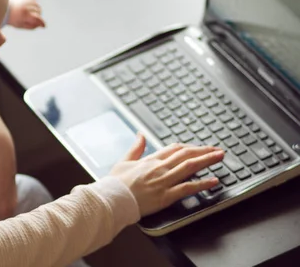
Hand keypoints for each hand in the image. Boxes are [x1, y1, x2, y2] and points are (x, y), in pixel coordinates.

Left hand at [7, 0, 45, 28]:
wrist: (3, 8)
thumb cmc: (12, 19)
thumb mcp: (21, 25)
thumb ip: (33, 26)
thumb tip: (43, 25)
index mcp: (25, 14)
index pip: (38, 18)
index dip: (42, 23)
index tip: (44, 26)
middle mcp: (26, 5)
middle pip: (39, 11)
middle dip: (37, 16)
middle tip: (30, 19)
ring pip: (37, 5)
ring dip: (35, 10)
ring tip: (28, 13)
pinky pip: (34, 0)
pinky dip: (32, 4)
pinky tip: (26, 7)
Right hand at [109, 134, 223, 215]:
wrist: (112, 198)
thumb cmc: (115, 183)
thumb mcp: (123, 161)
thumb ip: (135, 148)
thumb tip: (141, 134)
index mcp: (150, 160)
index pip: (174, 149)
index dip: (189, 147)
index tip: (199, 147)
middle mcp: (159, 168)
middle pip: (186, 155)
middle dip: (204, 151)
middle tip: (217, 150)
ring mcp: (164, 181)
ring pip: (190, 167)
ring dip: (207, 160)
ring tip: (219, 157)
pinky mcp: (166, 196)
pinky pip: (188, 187)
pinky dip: (202, 184)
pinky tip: (213, 181)